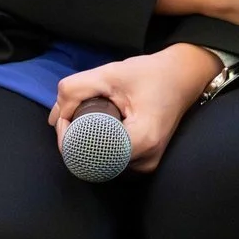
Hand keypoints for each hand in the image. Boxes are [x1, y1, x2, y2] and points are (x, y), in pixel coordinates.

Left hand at [52, 45, 223, 173]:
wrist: (183, 78)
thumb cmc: (151, 74)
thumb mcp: (109, 73)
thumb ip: (75, 91)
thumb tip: (56, 118)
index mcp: (142, 141)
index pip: (90, 155)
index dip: (69, 139)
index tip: (66, 118)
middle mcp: (145, 160)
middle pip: (92, 162)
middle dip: (74, 140)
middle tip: (72, 115)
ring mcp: (145, 165)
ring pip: (99, 163)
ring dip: (84, 143)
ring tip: (86, 117)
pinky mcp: (142, 162)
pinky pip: (109, 160)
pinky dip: (96, 145)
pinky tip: (96, 126)